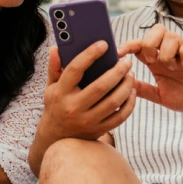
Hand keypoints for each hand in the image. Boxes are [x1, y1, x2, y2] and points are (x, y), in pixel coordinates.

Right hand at [30, 44, 135, 165]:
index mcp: (61, 93)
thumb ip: (55, 68)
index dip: (90, 54)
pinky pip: (119, 117)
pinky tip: (132, 92)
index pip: (75, 69)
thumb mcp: (51, 87)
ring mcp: (87, 121)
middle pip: (100, 86)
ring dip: (126, 87)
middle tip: (126, 62)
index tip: (104, 44)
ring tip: (131, 75)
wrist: (56, 139)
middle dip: (117, 71)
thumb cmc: (56, 107)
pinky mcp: (98, 130)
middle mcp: (74, 107)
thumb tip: (56, 48)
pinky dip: (129, 104)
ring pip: (113, 102)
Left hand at [120, 24, 182, 113]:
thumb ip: (144, 90)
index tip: (118, 53)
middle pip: (155, 31)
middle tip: (152, 62)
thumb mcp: (160, 96)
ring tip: (173, 67)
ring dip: (167, 52)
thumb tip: (123, 84)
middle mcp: (170, 52)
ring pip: (171, 35)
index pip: (140, 45)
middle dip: (149, 44)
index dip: (128, 45)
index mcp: (158, 62)